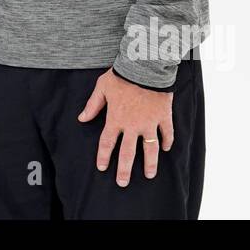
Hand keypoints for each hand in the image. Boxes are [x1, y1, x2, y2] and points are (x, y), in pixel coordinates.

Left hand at [77, 69, 173, 186]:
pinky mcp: (164, 116)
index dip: (104, 157)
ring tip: (149, 175)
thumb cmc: (122, 75)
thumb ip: (92, 105)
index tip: (103, 168)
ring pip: (150, 149)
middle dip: (124, 170)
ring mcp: (150, 123)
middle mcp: (132, 125)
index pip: (107, 143)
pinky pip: (167, 133)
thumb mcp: (102, 88)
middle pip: (127, 153)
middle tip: (123, 183)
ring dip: (150, 163)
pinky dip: (167, 142)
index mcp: (116, 119)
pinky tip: (166, 149)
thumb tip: (81, 118)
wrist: (145, 66)